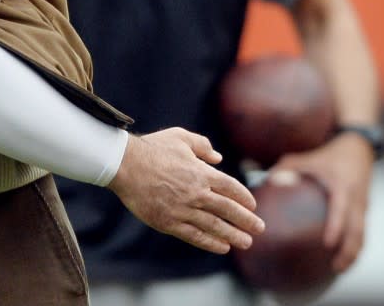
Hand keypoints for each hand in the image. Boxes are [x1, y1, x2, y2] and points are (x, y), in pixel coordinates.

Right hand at [108, 128, 264, 254]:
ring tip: (246, 242)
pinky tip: (222, 246)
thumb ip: (202, 145)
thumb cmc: (151, 148)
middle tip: (259, 228)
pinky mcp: (168, 222)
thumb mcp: (179, 137)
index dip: (244, 198)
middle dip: (246, 220)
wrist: (124, 164)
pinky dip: (210, 242)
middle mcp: (196, 193)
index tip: (252, 205)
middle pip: (228, 209)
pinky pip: (195, 235)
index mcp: (201, 172)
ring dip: (233, 235)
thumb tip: (218, 157)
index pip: (231, 188)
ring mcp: (183, 209)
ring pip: (215, 226)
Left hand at [270, 132, 373, 271]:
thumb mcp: (306, 158)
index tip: (328, 244)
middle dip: (348, 250)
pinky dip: (354, 245)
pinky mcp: (364, 210)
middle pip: (357, 231)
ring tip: (338, 268)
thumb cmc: (326, 156)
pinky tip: (342, 257)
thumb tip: (266, 179)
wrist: (357, 150)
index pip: (341, 211)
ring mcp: (363, 206)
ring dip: (353, 252)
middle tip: (334, 267)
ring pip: (362, 235)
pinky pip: (361, 231)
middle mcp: (356, 200)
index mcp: (342, 187)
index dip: (336, 228)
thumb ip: (286, 168)